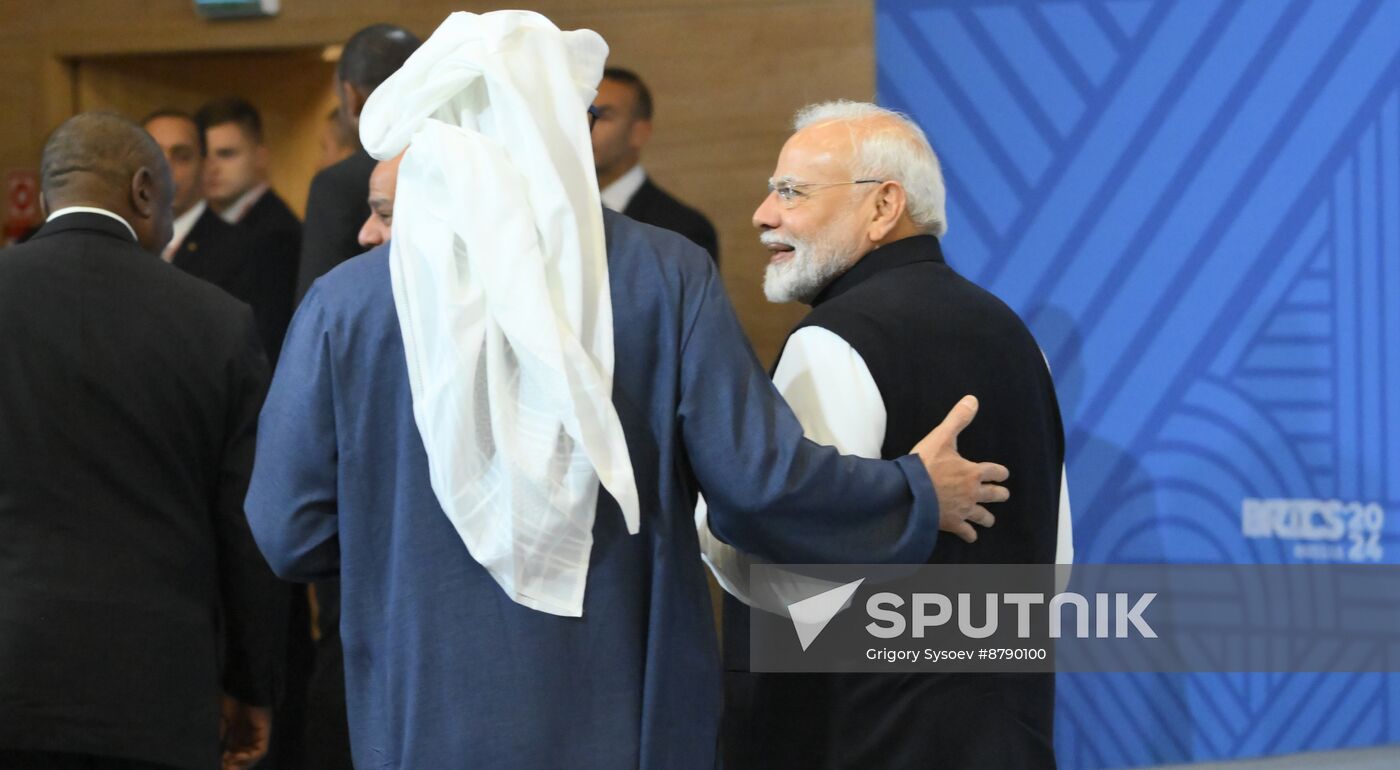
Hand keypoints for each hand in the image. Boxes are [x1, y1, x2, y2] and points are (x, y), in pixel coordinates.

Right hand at [220, 695, 271, 769]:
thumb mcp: (223, 719)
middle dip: (235, 764)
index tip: (220, 764)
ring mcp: (259, 732)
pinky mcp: (265, 730)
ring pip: (253, 755)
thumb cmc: (231, 697)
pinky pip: (261, 750)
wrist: (243, 685)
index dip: (228, 759)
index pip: (236, 750)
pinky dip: (250, 757)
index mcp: (239, 728)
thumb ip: (223, 734)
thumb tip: (220, 753)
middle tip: (224, 767)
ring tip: (229, 763)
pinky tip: (238, 756)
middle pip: (245, 754)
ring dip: (242, 762)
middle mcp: (250, 732)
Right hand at [911, 395, 1009, 542]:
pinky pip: (966, 532)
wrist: (910, 492)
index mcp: (973, 472)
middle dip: (1000, 494)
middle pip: (994, 495)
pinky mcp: (952, 523)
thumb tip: (973, 400)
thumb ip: (957, 419)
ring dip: (987, 517)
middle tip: (1002, 495)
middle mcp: (973, 492)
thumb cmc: (925, 465)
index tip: (1003, 474)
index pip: (995, 472)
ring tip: (989, 519)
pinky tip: (971, 536)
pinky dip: (970, 535)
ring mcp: (963, 509)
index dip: (1001, 473)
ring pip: (983, 516)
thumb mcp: (941, 437)